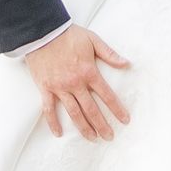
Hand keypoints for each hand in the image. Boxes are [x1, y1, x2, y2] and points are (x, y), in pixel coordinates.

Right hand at [25, 24, 131, 140]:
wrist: (42, 32)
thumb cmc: (69, 35)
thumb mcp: (93, 40)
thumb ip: (110, 54)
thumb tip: (127, 63)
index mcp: (89, 72)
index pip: (107, 95)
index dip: (117, 109)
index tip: (125, 120)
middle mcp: (75, 83)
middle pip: (91, 109)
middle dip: (102, 125)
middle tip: (109, 136)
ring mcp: (59, 87)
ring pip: (74, 113)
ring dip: (84, 128)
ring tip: (92, 138)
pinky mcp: (45, 88)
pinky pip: (49, 109)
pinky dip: (53, 122)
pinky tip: (58, 133)